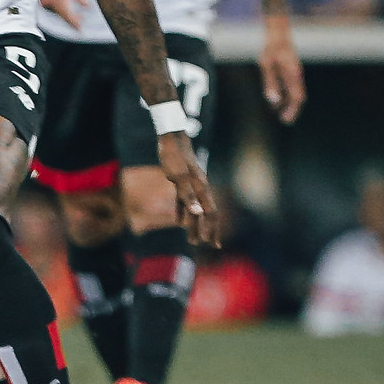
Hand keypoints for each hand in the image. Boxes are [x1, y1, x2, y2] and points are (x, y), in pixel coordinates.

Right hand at [26, 0, 87, 27]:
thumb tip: (87, 6)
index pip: (68, 16)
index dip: (75, 24)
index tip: (80, 29)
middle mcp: (50, 3)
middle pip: (61, 17)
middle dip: (70, 20)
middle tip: (80, 21)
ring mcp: (43, 2)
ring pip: (56, 12)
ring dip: (64, 14)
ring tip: (75, 15)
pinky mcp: (40, 0)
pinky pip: (51, 8)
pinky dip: (58, 9)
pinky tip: (63, 5)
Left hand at [157, 131, 219, 245]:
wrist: (170, 138)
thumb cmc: (174, 156)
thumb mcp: (178, 177)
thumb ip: (188, 196)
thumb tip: (197, 213)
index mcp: (201, 188)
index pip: (210, 213)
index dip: (211, 229)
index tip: (212, 244)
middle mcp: (199, 188)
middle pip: (205, 213)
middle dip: (206, 230)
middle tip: (204, 245)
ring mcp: (190, 184)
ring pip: (194, 209)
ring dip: (193, 224)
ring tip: (191, 239)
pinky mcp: (180, 180)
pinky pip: (183, 201)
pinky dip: (182, 212)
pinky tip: (178, 222)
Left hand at [258, 18, 305, 124]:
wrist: (278, 33)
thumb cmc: (271, 48)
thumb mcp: (266, 65)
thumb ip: (270, 83)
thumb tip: (274, 101)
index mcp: (293, 75)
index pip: (297, 97)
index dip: (293, 110)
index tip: (286, 120)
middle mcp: (296, 75)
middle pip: (298, 96)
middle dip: (292, 109)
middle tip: (284, 121)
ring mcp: (294, 72)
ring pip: (294, 91)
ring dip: (287, 102)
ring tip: (277, 112)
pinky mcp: (290, 70)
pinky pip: (290, 85)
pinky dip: (285, 94)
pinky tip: (276, 99)